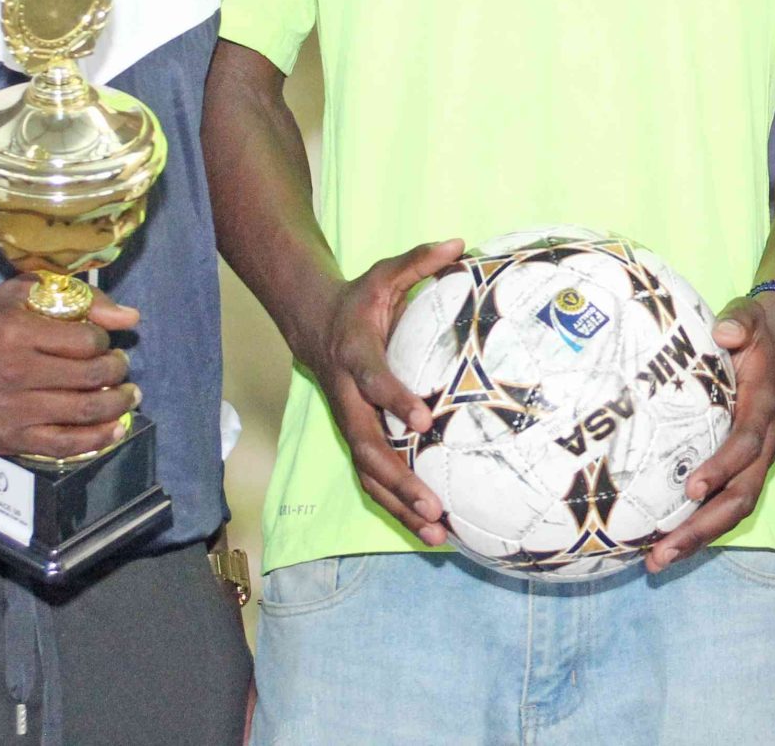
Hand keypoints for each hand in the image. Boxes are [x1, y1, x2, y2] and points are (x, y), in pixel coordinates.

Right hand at [0, 277, 141, 458]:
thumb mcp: (20, 294)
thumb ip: (78, 298)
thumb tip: (130, 316)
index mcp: (15, 333)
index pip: (85, 342)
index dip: (105, 341)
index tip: (103, 341)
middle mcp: (13, 374)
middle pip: (90, 378)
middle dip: (117, 371)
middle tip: (121, 365)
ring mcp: (10, 412)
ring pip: (83, 414)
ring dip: (117, 405)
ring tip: (128, 395)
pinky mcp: (7, 439)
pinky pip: (62, 446)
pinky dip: (96, 440)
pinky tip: (115, 429)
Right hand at [311, 238, 466, 544]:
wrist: (313, 324)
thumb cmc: (359, 302)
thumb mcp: (384, 274)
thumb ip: (419, 260)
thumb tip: (461, 243)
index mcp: (355, 355)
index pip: (372, 381)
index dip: (393, 400)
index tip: (423, 420)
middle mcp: (347, 398)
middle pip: (367, 445)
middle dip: (399, 477)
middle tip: (434, 504)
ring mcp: (349, 423)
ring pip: (368, 473)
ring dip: (399, 505)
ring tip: (436, 532)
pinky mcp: (356, 439)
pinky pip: (373, 479)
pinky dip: (397, 506)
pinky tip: (431, 531)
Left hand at [646, 290, 774, 571]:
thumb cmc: (755, 332)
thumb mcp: (748, 317)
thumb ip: (739, 322)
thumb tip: (725, 334)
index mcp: (763, 407)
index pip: (746, 443)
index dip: (723, 467)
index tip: (692, 488)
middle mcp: (763, 442)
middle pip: (740, 495)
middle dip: (704, 526)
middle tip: (664, 550)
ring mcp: (753, 459)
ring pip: (733, 508)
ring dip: (698, 537)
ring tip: (657, 561)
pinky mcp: (740, 466)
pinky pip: (724, 503)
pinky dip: (698, 527)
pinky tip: (663, 544)